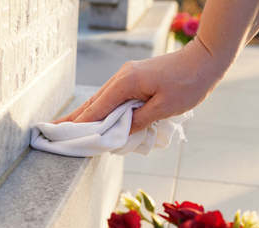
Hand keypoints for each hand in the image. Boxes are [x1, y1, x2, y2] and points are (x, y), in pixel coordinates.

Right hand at [53, 38, 230, 134]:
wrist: (205, 60)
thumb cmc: (189, 83)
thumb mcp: (164, 108)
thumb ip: (138, 120)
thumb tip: (118, 131)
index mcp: (127, 83)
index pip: (97, 109)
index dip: (80, 125)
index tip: (62, 136)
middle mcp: (122, 77)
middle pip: (93, 102)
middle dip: (74, 118)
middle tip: (52, 130)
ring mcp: (128, 76)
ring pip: (102, 98)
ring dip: (86, 113)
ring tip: (69, 127)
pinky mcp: (135, 77)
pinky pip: (113, 96)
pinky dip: (102, 108)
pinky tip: (96, 116)